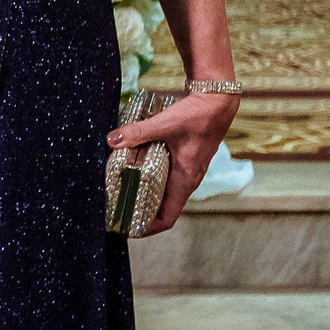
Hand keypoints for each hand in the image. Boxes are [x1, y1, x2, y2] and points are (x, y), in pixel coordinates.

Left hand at [112, 88, 240, 233]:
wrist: (217, 101)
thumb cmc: (198, 116)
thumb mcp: (165, 124)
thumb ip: (138, 132)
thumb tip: (112, 140)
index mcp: (185, 180)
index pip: (167, 217)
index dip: (147, 227)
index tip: (126, 228)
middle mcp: (186, 180)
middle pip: (161, 208)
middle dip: (138, 212)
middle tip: (113, 211)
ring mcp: (185, 170)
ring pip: (161, 192)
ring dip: (142, 195)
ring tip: (116, 193)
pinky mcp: (182, 159)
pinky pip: (163, 177)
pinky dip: (147, 179)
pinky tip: (130, 169)